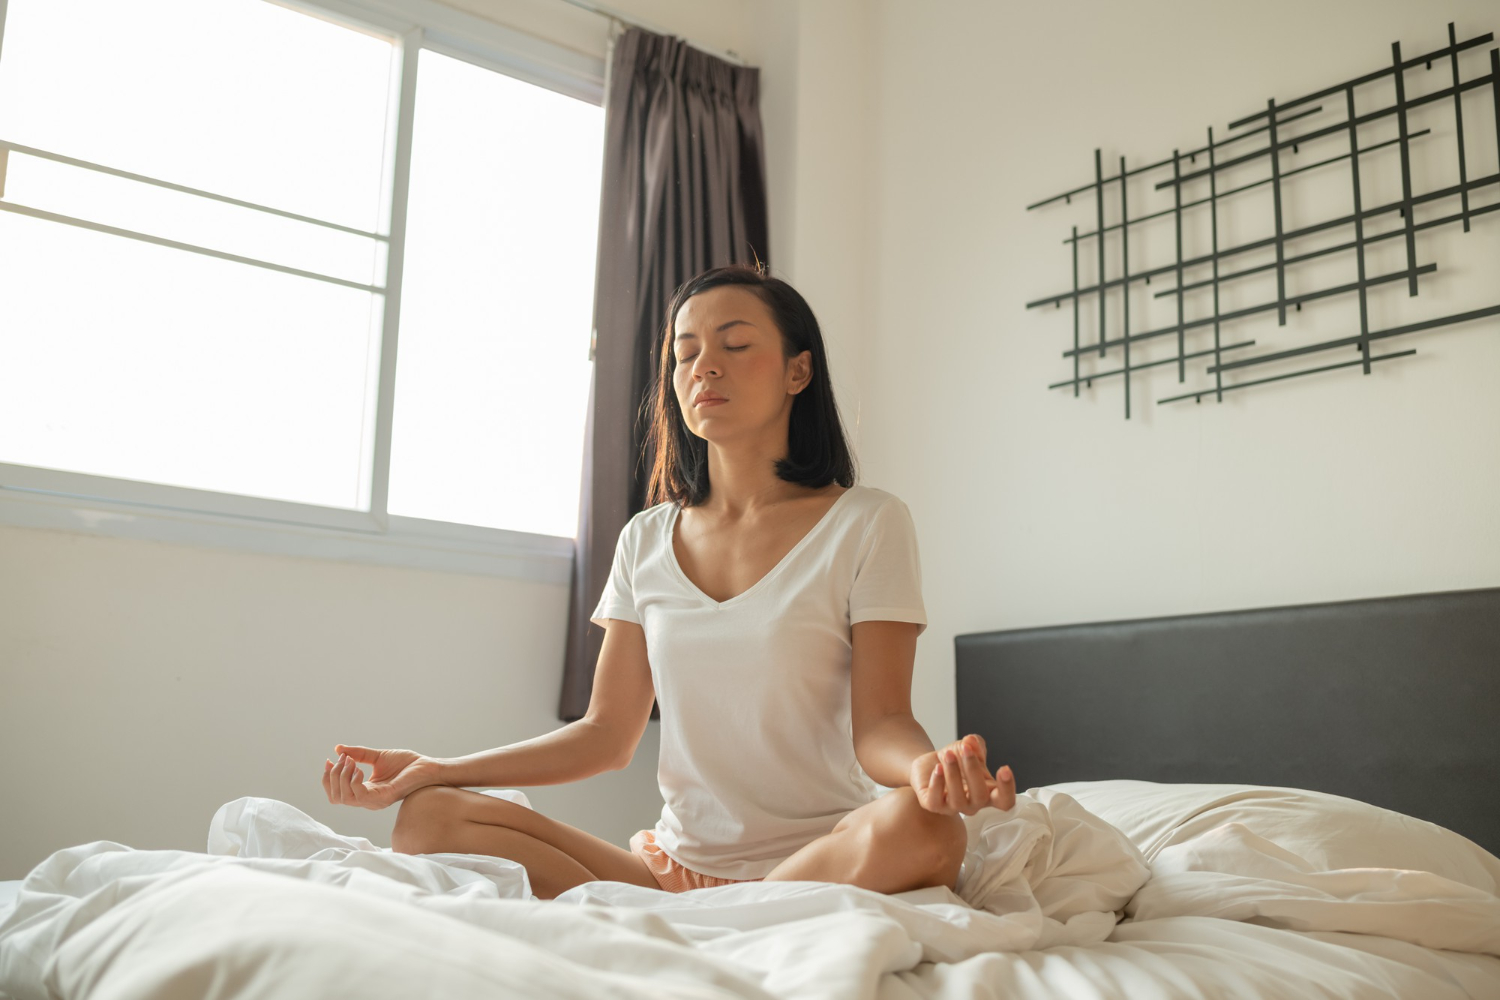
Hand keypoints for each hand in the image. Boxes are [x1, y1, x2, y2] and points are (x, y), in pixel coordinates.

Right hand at [322, 744, 440, 809]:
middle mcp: (368, 799)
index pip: (336, 793)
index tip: (329, 759)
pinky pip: (360, 796)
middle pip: (336, 797)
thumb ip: (358, 754)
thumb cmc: (406, 764)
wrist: (427, 766)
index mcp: (365, 791)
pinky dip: (354, 781)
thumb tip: (338, 749)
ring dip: (342, 776)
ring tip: (351, 761)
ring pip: (345, 797)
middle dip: (333, 775)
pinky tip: (359, 768)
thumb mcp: (377, 757)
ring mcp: (375, 800)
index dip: (328, 778)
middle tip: (343, 758)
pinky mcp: (385, 797)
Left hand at [910, 734, 1015, 815]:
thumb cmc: (955, 760)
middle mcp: (972, 804)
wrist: (929, 764)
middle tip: (966, 749)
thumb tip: (971, 741)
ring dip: (953, 773)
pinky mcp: (933, 805)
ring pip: (957, 799)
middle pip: (980, 796)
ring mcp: (953, 807)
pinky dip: (937, 783)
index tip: (1004, 768)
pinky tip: (937, 767)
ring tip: (949, 754)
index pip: (1004, 801)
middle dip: (974, 770)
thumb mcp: (968, 748)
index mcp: (988, 792)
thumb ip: (974, 745)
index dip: (1007, 789)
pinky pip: (935, 801)